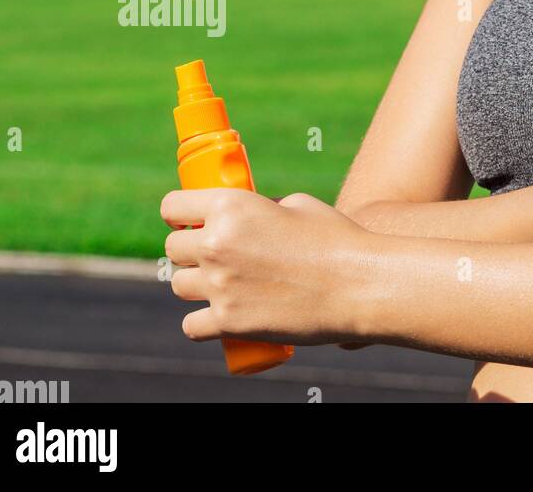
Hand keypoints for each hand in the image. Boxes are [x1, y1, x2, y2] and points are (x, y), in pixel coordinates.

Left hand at [161, 190, 372, 344]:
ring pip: (180, 286)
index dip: (180, 215)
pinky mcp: (229, 321)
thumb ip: (262, 209)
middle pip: (173, 248)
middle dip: (191, 251)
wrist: (360, 286)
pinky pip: (191, 325)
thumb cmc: (338, 241)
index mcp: (231, 207)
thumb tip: (247, 218)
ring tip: (224, 287)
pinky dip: (202, 324)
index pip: (172, 206)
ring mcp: (219, 285)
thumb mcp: (299, 206)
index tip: (189, 222)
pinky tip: (218, 318)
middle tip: (216, 257)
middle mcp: (216, 244)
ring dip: (197, 286)